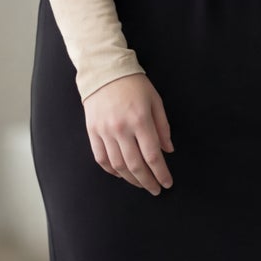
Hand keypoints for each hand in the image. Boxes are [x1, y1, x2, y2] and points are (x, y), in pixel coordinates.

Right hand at [84, 74, 173, 194]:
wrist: (104, 71)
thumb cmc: (133, 84)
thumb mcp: (155, 101)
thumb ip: (163, 127)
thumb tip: (168, 150)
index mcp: (140, 120)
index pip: (152, 156)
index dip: (161, 173)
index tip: (167, 183)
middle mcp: (121, 129)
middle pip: (135, 165)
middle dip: (147, 182)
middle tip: (155, 189)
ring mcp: (104, 131)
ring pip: (118, 165)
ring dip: (131, 179)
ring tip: (140, 183)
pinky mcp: (92, 131)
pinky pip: (101, 158)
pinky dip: (111, 170)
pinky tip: (121, 174)